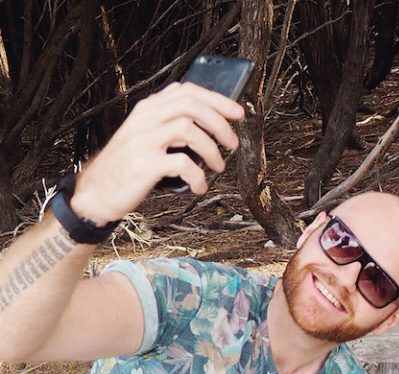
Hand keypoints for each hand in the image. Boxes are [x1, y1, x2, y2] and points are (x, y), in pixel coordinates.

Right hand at [70, 81, 244, 223]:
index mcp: (148, 110)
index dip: (216, 100)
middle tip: (232, 143)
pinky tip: (199, 187)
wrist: (97, 192)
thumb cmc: (127, 168)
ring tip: (218, 166)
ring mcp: (144, 140)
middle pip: (191, 105)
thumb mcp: (146, 138)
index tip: (236, 113)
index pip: (186, 91)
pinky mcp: (144, 164)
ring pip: (189, 130)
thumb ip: (169, 127)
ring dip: (211, 150)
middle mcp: (145, 119)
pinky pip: (182, 164)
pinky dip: (198, 177)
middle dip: (219, 123)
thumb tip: (210, 128)